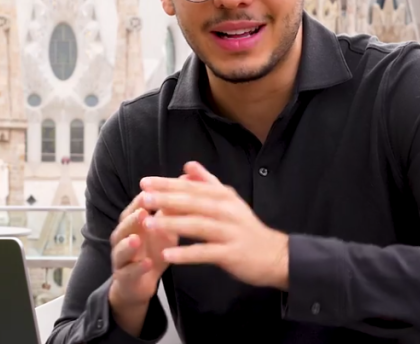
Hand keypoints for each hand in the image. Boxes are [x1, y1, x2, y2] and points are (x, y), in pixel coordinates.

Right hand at [108, 193, 174, 313]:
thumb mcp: (164, 229)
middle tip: (142, 212)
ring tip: (137, 239)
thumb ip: (171, 208)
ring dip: (128, 244)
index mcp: (131, 223)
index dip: (143, 199)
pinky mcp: (124, 278)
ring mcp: (120, 258)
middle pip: (124, 225)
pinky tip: (147, 264)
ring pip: (121, 249)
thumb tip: (187, 179)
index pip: (135, 207)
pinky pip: (128, 272)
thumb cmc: (152, 250)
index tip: (153, 189)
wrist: (139, 284)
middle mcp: (122, 237)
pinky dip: (137, 268)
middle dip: (132, 219)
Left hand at [139, 161, 289, 289]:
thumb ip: (207, 182)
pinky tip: (168, 255)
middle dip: (166, 199)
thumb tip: (187, 165)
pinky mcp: (232, 254)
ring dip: (172, 224)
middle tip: (143, 197)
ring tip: (149, 224)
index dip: (167, 184)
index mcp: (223, 196)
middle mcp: (226, 211)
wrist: (275, 255)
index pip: (191, 187)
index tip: (145, 182)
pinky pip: (205, 253)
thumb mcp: (229, 200)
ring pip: (197, 225)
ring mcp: (230, 232)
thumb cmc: (245, 227)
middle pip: (193, 203)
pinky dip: (186, 254)